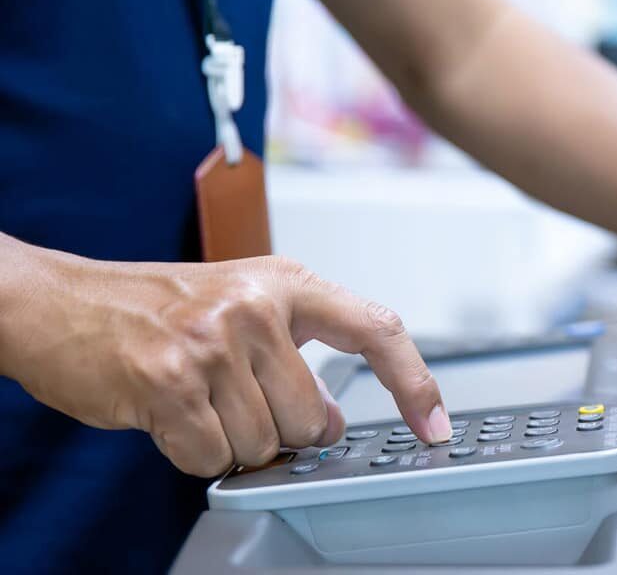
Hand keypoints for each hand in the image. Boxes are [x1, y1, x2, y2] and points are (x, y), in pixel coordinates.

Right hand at [0, 245, 450, 476]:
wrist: (58, 303)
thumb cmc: (151, 307)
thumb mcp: (239, 309)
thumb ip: (294, 359)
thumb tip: (329, 425)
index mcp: (286, 282)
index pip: (376, 331)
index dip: (414, 383)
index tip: (435, 425)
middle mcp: (255, 305)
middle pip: (310, 419)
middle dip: (274, 430)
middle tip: (228, 400)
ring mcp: (213, 342)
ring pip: (262, 444)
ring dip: (226, 440)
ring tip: (193, 399)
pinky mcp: (170, 381)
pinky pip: (211, 458)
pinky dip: (189, 452)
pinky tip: (167, 415)